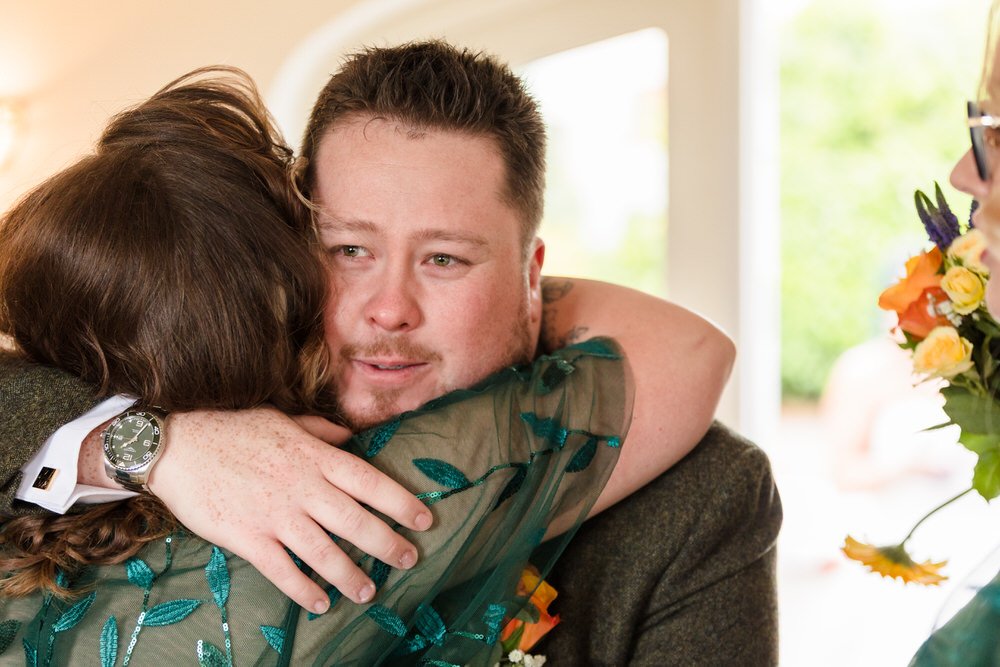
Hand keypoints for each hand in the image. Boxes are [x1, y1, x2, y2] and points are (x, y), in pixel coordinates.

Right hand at [146, 407, 432, 612]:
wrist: (176, 445)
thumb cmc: (232, 429)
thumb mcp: (283, 419)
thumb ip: (320, 432)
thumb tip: (351, 439)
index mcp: (314, 457)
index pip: (370, 481)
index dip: (401, 502)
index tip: (424, 518)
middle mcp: (302, 487)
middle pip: (356, 521)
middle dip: (389, 543)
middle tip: (410, 559)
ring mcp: (275, 514)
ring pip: (325, 552)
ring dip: (352, 575)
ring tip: (370, 591)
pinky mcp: (247, 537)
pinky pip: (282, 571)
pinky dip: (304, 590)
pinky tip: (321, 603)